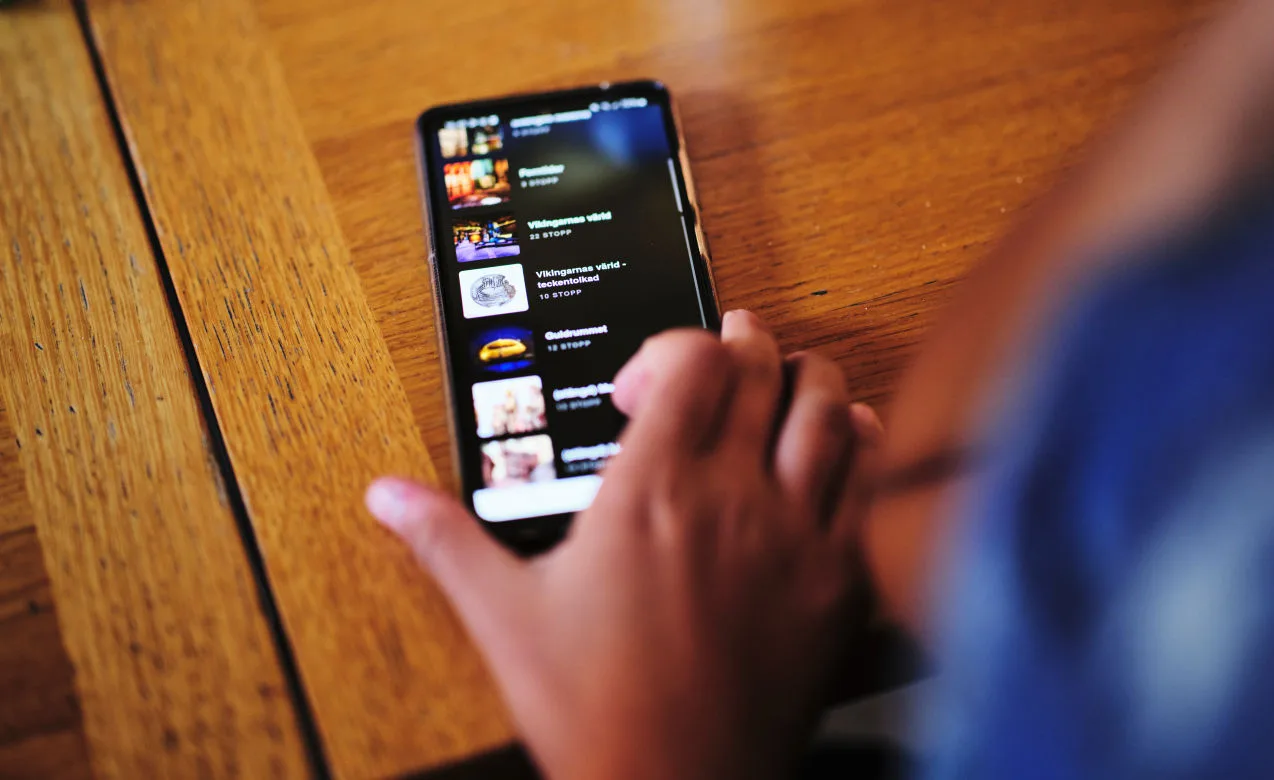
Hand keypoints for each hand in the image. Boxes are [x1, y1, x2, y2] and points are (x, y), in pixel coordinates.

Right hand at [366, 310, 880, 779]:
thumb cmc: (595, 711)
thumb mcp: (504, 616)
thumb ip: (445, 539)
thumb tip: (386, 495)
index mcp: (650, 491)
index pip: (689, 359)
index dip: (671, 345)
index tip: (644, 384)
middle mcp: (731, 497)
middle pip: (760, 369)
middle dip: (742, 340)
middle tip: (728, 343)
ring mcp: (794, 535)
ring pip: (827, 410)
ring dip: (807, 378)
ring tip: (785, 378)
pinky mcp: (837, 581)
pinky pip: (870, 481)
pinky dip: (864, 444)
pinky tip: (847, 441)